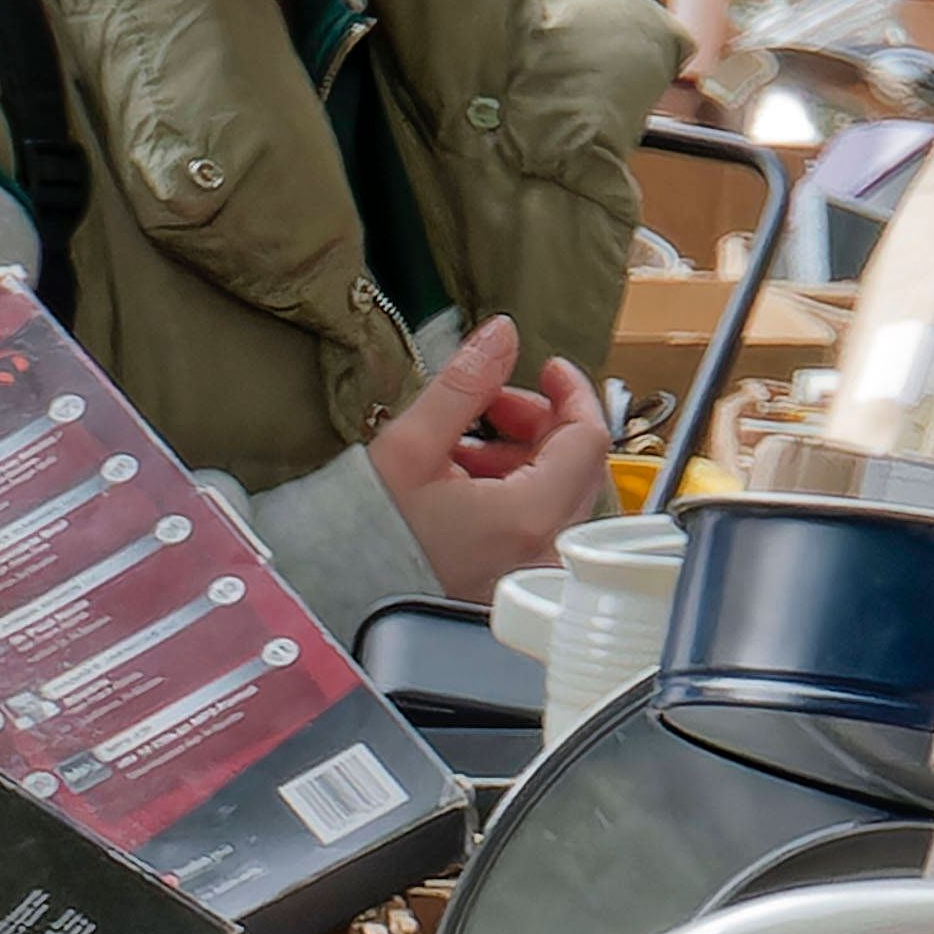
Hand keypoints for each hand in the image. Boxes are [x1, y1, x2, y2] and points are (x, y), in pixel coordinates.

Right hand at [369, 317, 614, 602]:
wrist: (346, 597)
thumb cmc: (370, 538)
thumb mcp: (410, 446)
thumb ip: (463, 383)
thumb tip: (501, 335)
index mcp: (530, 516)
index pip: (588, 436)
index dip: (570, 391)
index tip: (545, 368)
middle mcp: (548, 548)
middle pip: (577, 462)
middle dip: (537, 422)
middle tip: (488, 405)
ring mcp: (539, 567)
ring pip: (561, 490)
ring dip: (523, 455)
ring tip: (463, 448)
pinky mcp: (523, 578)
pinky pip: (544, 520)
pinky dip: (518, 489)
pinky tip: (467, 482)